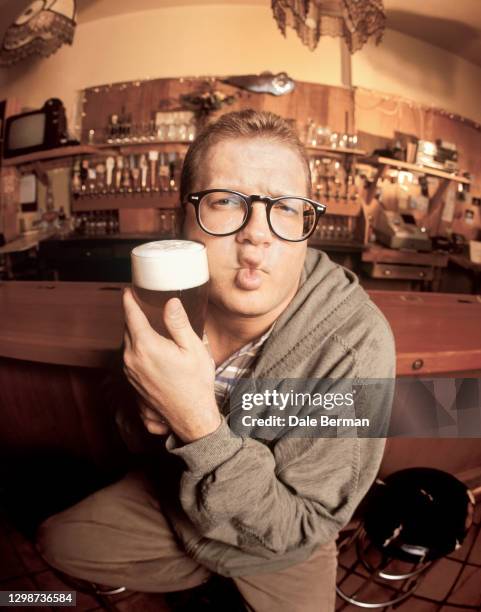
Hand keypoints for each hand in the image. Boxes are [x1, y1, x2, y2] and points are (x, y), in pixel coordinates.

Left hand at [122, 288, 220, 442]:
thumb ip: (178, 323)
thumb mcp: (192, 348)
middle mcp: (132, 358)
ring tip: (149, 324)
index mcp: (146, 346)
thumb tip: (170, 302)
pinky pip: (130, 358)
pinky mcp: (132, 382)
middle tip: (143, 304)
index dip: (128, 300)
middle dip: (133, 315)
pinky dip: (137, 348)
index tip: (128, 290)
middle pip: (127, 329)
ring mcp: (130, 372)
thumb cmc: (195, 382)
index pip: (131, 315)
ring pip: (128, 344)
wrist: (191, 416)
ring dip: (135, 333)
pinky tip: (151, 348)